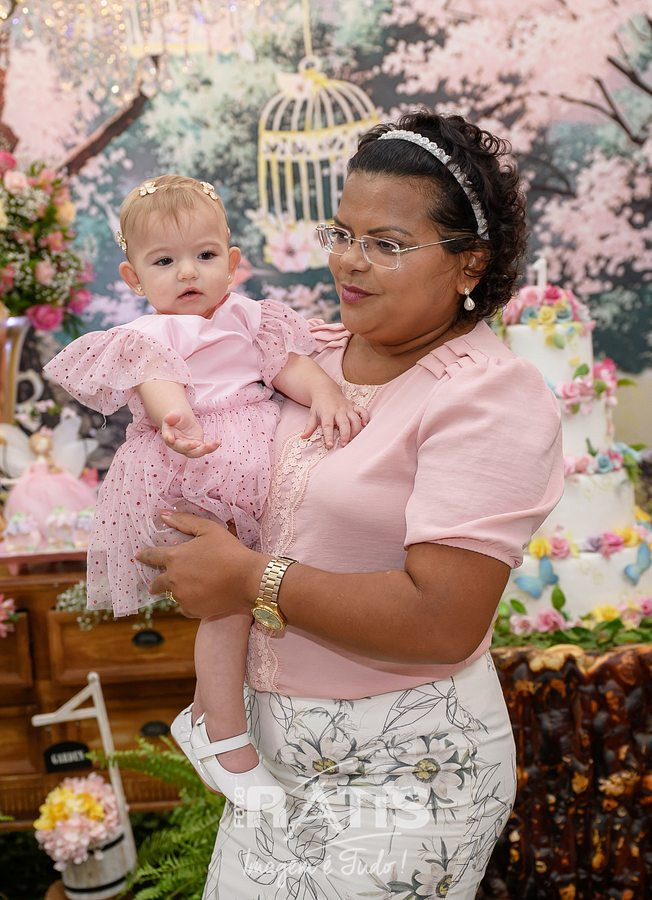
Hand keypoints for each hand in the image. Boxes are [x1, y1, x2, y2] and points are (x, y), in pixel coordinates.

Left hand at [136, 512, 267, 617]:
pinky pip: (185, 607)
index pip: (152, 556)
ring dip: (178, 591)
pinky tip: (201, 597)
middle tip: (156, 584)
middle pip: (156, 584)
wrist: (248, 578)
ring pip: (173, 595)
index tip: (139, 556)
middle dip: (155, 583)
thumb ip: (184, 521)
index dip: (145, 556)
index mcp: (175, 558)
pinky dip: (189, 603)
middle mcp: (173, 579)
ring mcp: (182, 597)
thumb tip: (163, 515)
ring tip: (192, 587)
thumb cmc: (229, 550)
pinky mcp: (192, 610)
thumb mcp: (208, 529)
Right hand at [161, 410, 219, 458]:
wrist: (183, 421)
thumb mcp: (174, 415)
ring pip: (195, 453)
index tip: (171, 439)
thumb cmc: (176, 418)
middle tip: (195, 444)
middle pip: (183, 449)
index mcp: (169, 437)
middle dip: (188, 447)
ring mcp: (189, 448)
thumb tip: (168, 418)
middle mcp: (178, 446)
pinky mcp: (198, 447)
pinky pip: (205, 449)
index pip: (169, 440)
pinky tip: (218, 442)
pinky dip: (212, 447)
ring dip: (204, 450)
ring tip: (213, 444)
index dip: (169, 439)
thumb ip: (171, 417)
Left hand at [301, 388, 369, 448]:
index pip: (328, 426)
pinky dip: (365, 417)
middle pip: (344, 423)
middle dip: (345, 434)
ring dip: (355, 430)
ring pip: (355, 419)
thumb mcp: (312, 415)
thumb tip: (303, 437)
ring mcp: (347, 408)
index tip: (330, 446)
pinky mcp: (354, 406)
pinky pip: (362, 411)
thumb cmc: (319, 405)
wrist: (325, 390)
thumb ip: (309, 427)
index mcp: (327, 413)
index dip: (329, 436)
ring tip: (352, 439)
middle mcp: (338, 410)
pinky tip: (364, 425)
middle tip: (344, 444)